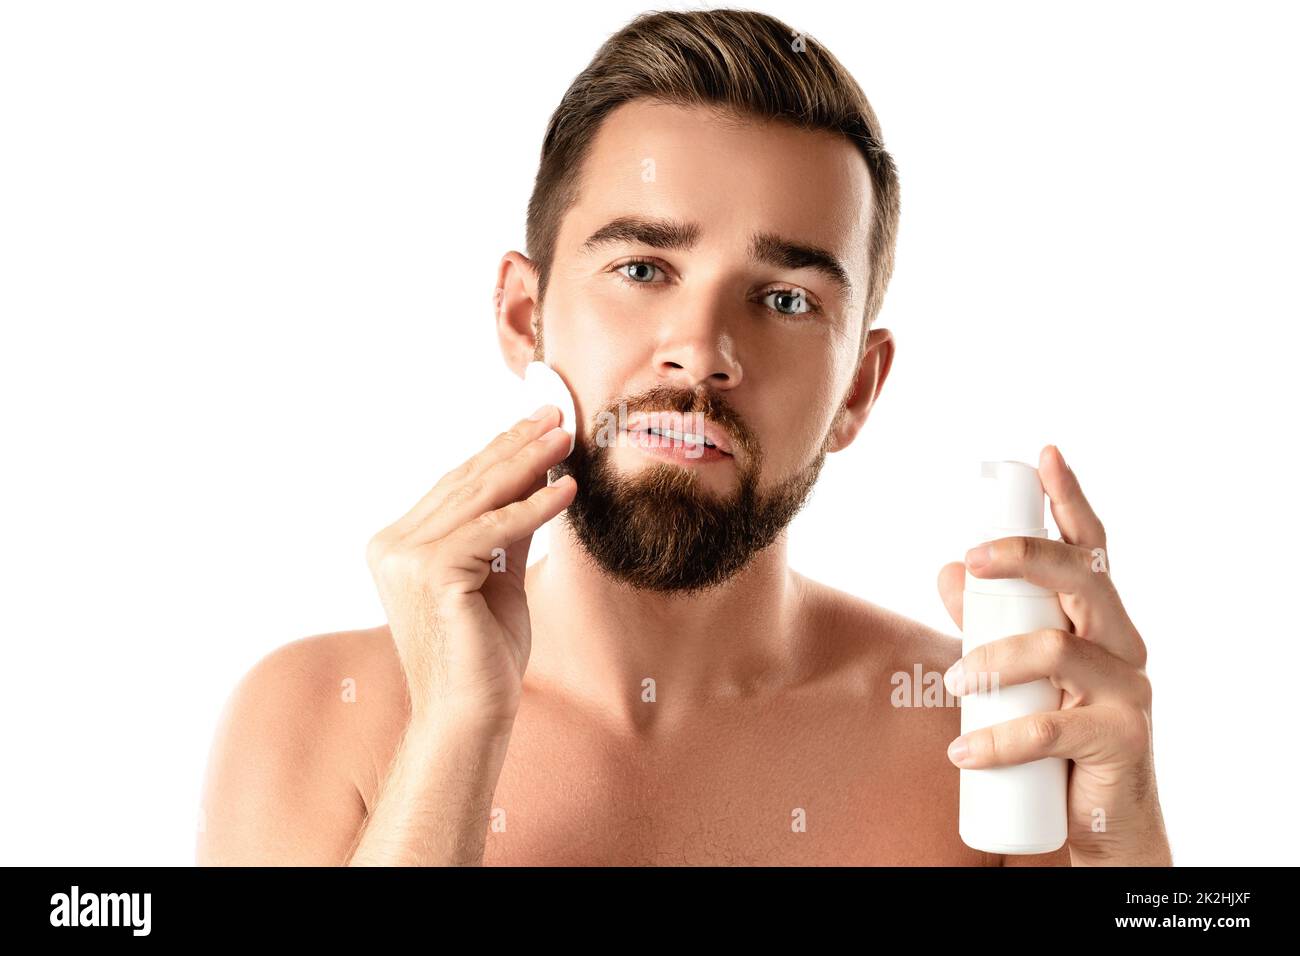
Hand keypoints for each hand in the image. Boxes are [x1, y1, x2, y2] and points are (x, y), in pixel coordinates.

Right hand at [365, 405, 576, 729]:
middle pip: (467, 484)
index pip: (456, 486)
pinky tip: (568, 490)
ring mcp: (405, 559)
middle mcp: (392, 546)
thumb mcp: (500, 574)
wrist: (470, 714)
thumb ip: (509, 528)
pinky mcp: (432, 575)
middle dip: (516, 446)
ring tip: (568, 439)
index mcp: (397, 544)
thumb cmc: (485, 653)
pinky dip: (535, 508)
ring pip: (480, 499)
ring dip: (530, 464)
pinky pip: (495, 530)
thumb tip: (538, 476)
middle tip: (557, 415)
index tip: (537, 423)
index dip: (499, 451)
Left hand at [936, 445, 1170, 864]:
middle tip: (971, 560)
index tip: (1046, 455)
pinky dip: (999, 740)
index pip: (1089, 548)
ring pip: (1057, 651)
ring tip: (954, 683)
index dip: (1069, 500)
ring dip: (994, 662)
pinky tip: (964, 752)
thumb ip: (984, 620)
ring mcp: (1128, 690)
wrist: (1098, 816)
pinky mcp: (1122, 739)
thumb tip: (946, 568)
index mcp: (1098, 617)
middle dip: (1026, 557)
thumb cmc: (1055, 728)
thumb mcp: (1015, 669)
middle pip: (1081, 579)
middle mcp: (1121, 642)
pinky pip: (1052, 729)